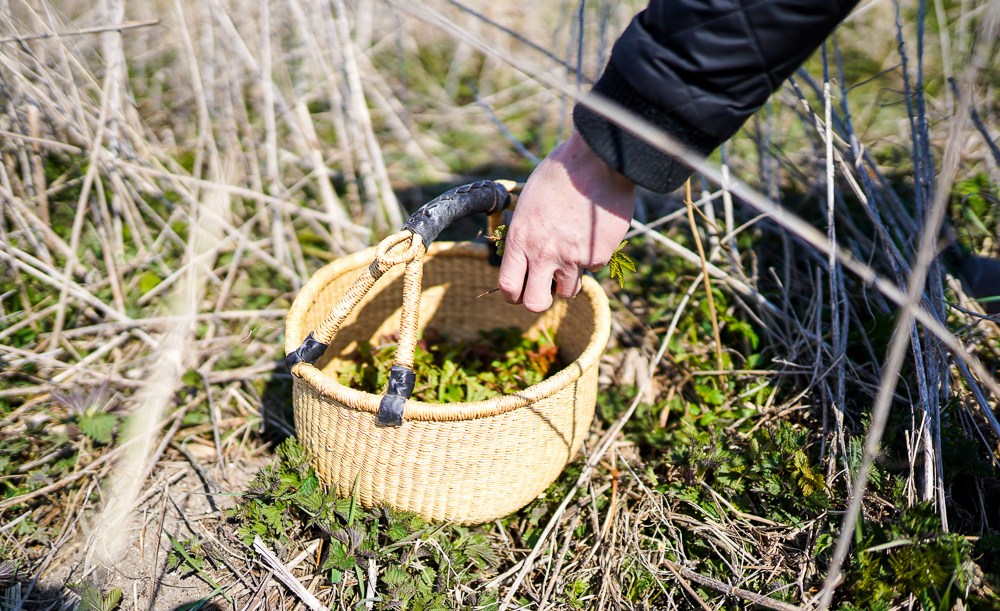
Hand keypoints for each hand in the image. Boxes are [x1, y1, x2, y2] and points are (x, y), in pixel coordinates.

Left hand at [498, 131, 635, 311]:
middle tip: (545, 288)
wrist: (597, 161)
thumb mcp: (528, 202)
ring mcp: (572, 258)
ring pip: (569, 291)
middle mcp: (543, 254)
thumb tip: (525, 255)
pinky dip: (592, 256)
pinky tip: (593, 232)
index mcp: (520, 239)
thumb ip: (525, 234)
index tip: (519, 293)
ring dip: (569, 279)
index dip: (513, 295)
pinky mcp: (598, 256)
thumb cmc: (559, 174)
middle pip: (536, 304)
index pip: (508, 287)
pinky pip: (593, 268)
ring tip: (572, 253)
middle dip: (540, 300)